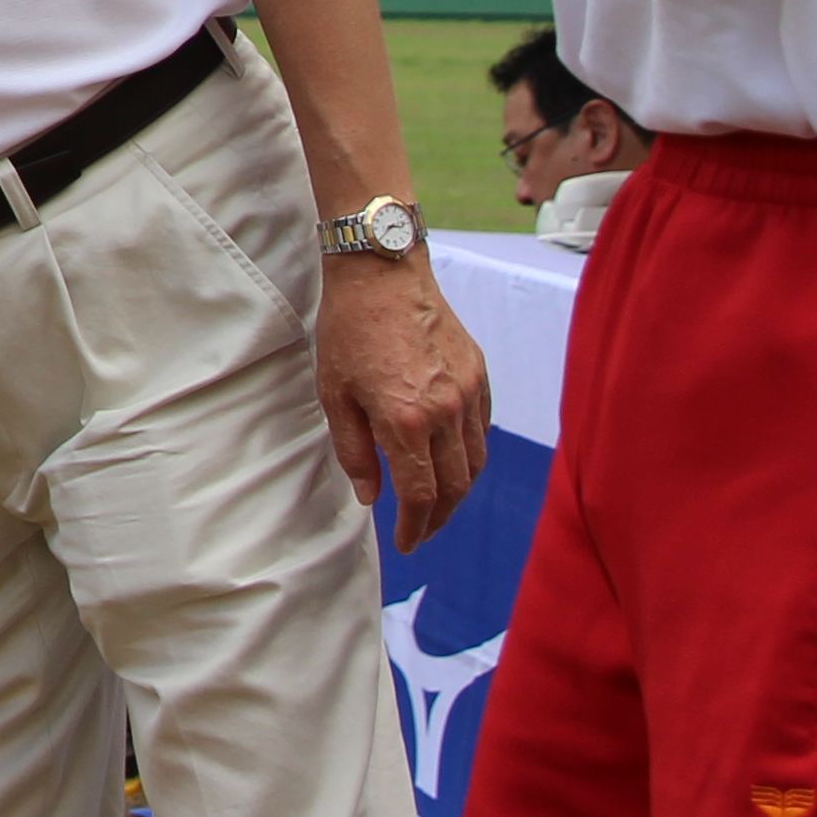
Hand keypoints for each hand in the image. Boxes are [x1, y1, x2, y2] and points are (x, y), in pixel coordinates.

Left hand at [318, 252, 491, 548]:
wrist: (381, 273)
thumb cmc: (348, 331)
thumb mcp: (334, 395)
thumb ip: (354, 452)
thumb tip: (372, 497)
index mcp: (405, 421)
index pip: (421, 496)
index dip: (414, 528)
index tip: (406, 543)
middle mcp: (446, 412)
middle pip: (455, 488)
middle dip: (438, 519)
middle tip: (421, 531)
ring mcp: (468, 393)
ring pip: (475, 463)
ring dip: (458, 492)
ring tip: (436, 504)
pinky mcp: (479, 375)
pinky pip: (482, 430)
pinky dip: (470, 455)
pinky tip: (451, 461)